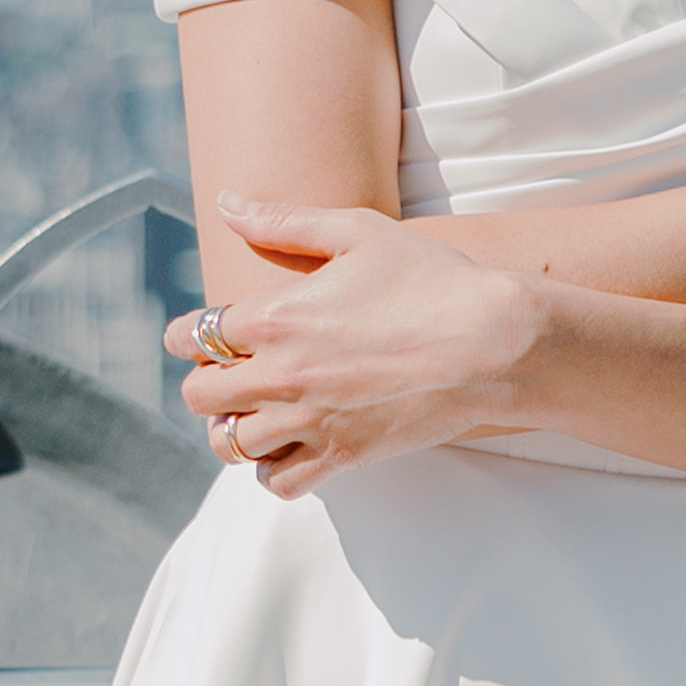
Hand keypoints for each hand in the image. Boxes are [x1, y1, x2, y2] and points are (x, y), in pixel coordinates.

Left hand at [167, 213, 549, 488]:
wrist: (496, 343)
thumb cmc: (434, 280)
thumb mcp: (359, 231)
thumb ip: (285, 221)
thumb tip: (227, 203)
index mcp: (274, 316)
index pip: (193, 336)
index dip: (189, 336)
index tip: (201, 336)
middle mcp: (280, 374)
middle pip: (200, 396)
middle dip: (207, 384)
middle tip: (231, 376)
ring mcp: (309, 420)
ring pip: (230, 445)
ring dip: (236, 429)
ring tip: (259, 415)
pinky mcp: (343, 456)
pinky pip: (279, 482)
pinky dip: (274, 470)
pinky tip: (292, 447)